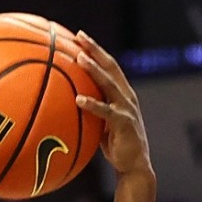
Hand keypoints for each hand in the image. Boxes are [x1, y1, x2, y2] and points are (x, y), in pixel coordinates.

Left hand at [69, 31, 151, 177]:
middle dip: (95, 49)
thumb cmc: (115, 145)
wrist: (133, 165)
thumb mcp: (101, 122)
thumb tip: (68, 101)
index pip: (108, 65)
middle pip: (110, 66)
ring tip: (79, 58)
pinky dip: (92, 104)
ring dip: (94, 70)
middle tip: (79, 36)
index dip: (95, 49)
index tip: (79, 36)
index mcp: (121, 92)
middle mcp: (126, 96)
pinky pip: (106, 111)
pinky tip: (78, 99)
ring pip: (109, 83)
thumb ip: (90, 109)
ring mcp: (127, 108)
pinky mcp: (124, 123)